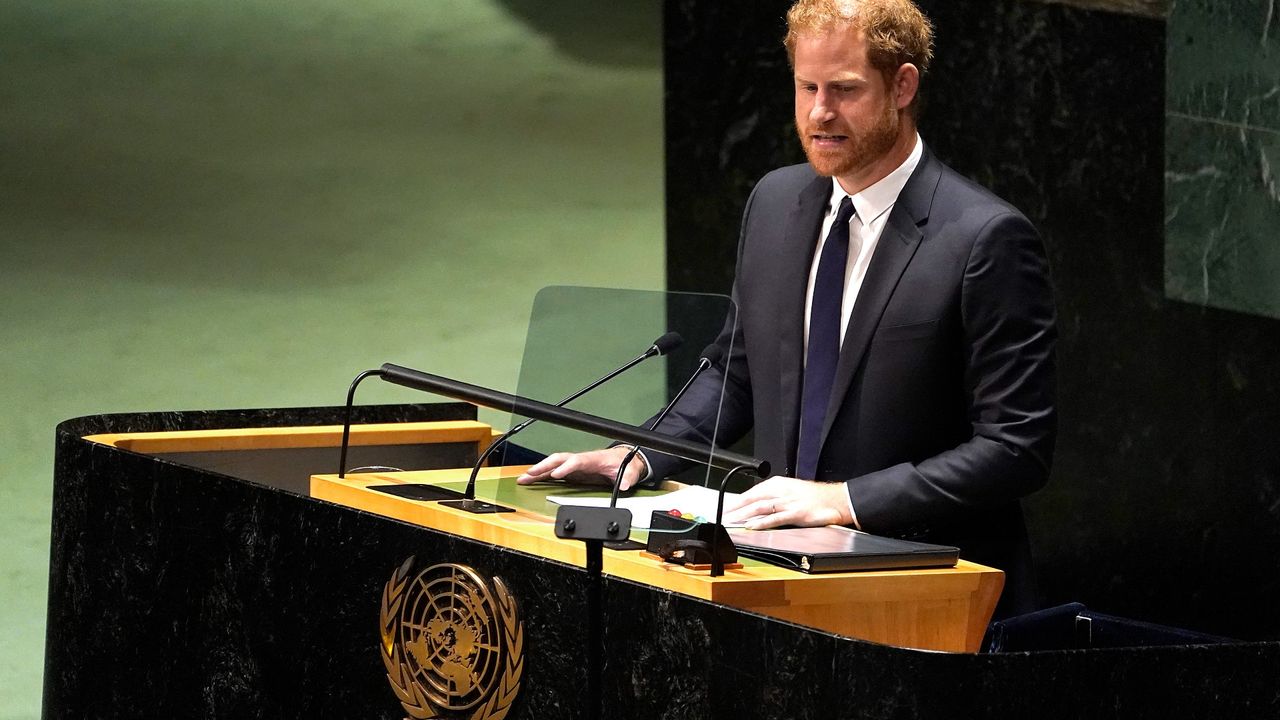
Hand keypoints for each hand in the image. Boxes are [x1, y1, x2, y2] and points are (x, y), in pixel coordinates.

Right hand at [515, 446, 647, 490]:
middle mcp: (579, 460)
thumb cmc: (622, 464)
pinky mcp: (571, 472)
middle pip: (558, 459)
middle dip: (543, 466)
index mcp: (592, 459)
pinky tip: (529, 481)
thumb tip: (626, 484)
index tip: (556, 474)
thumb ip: (627, 479)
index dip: (565, 467)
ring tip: (522, 479)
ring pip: (552, 465)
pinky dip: (541, 476)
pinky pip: (553, 472)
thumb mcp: (628, 472)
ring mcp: (574, 465)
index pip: (576, 461)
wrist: (623, 460)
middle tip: (530, 474)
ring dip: (537, 472)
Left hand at [722, 476, 852, 529]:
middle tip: (724, 513)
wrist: (837, 500)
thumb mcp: (792, 490)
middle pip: (753, 498)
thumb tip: (758, 503)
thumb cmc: (815, 497)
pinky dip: (762, 522)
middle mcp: (782, 491)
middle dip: (737, 506)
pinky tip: (752, 526)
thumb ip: (775, 495)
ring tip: (732, 520)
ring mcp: (789, 502)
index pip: (754, 490)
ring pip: (761, 507)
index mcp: (779, 483)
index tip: (728, 505)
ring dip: (744, 514)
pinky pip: (775, 518)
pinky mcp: (796, 514)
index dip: (739, 498)